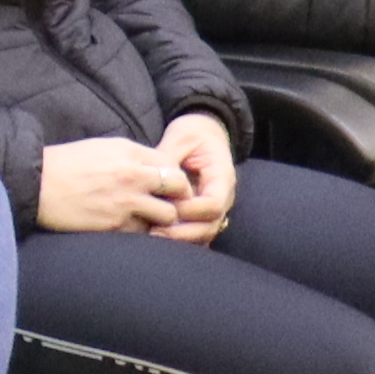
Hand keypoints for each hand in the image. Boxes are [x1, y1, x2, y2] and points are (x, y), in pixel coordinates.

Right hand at [38, 136, 206, 235]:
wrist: (36, 184)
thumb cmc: (66, 164)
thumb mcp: (103, 148)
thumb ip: (132, 157)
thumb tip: (155, 169)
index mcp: (130, 152)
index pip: (173, 165)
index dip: (176, 178)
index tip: (170, 187)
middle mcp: (133, 176)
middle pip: (179, 188)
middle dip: (179, 197)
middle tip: (171, 204)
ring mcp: (126, 202)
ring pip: (168, 215)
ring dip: (162, 218)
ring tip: (151, 220)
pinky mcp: (115, 226)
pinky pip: (143, 233)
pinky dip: (140, 232)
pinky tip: (128, 228)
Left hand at [149, 113, 238, 239]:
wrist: (205, 133)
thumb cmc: (193, 133)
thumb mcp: (181, 137)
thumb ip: (169, 159)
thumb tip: (156, 179)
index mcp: (222, 177)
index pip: (213, 204)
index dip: (190, 210)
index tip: (167, 207)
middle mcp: (222, 197)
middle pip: (210, 226)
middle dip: (183, 233)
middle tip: (155, 232)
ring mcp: (213, 208)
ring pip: (203, 235)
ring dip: (180, 240)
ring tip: (152, 237)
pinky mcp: (201, 214)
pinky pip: (195, 234)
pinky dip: (179, 239)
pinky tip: (157, 238)